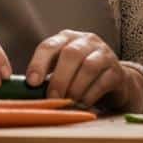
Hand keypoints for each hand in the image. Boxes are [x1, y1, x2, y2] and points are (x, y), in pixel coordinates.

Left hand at [25, 30, 142, 111]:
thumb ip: (46, 77)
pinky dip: (90, 94)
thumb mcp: (62, 70)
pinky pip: (103, 80)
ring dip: (75, 87)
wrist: (114, 80)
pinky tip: (83, 103)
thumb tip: (25, 94)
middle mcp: (86, 41)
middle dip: (59, 79)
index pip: (49, 45)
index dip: (38, 63)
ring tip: (69, 102)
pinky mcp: (117, 70)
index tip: (32, 83)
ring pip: (89, 66)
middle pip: (71, 54)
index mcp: (66, 39)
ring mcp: (104, 53)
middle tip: (52, 98)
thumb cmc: (79, 76)